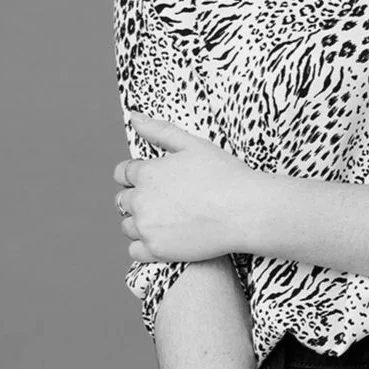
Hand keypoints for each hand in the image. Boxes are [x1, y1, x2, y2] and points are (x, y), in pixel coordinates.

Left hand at [113, 111, 269, 262]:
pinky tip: (164, 238)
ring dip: (140, 222)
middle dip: (138, 198)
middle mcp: (141, 200)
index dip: (136, 175)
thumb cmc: (225, 175)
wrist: (245, 212)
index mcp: (147, 173)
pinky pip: (135, 251)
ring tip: (166, 220)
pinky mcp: (157, 250)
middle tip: (166, 201)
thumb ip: (160, 130)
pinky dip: (144, 246)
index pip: (123, 173)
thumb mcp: (193, 145)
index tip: (155, 180)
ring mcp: (147, 227)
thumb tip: (134, 117)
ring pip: (128, 226)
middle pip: (123, 200)